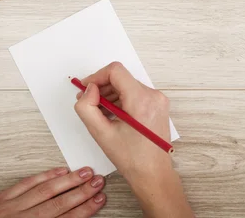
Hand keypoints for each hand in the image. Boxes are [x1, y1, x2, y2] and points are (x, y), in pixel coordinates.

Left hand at [0, 167, 105, 217]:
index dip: (85, 209)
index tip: (99, 200)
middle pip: (57, 203)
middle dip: (81, 191)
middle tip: (98, 182)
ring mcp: (8, 208)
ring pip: (44, 190)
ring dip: (67, 180)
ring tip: (86, 173)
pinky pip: (25, 184)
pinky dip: (44, 176)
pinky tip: (58, 171)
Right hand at [74, 62, 193, 217]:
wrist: (153, 173)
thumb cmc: (132, 158)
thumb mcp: (101, 133)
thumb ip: (87, 108)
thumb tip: (88, 90)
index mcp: (142, 100)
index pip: (116, 71)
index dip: (96, 76)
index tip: (85, 89)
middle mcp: (154, 96)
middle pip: (121, 78)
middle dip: (102, 88)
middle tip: (87, 103)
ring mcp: (158, 100)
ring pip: (127, 86)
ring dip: (110, 95)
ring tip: (99, 113)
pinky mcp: (158, 105)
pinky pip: (135, 94)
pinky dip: (121, 100)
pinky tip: (112, 115)